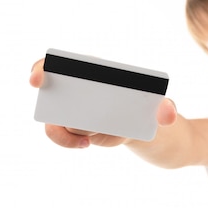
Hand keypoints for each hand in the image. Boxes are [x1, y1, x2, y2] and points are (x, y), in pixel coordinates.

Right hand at [30, 58, 177, 148]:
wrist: (150, 130)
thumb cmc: (151, 109)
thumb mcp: (161, 108)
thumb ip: (166, 109)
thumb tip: (168, 114)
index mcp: (98, 73)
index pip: (65, 63)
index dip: (45, 67)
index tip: (39, 77)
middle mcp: (81, 89)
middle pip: (52, 89)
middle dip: (51, 102)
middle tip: (64, 116)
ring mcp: (75, 110)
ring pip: (54, 118)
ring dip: (65, 131)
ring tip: (87, 140)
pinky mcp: (76, 129)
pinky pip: (62, 134)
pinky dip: (69, 140)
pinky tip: (85, 144)